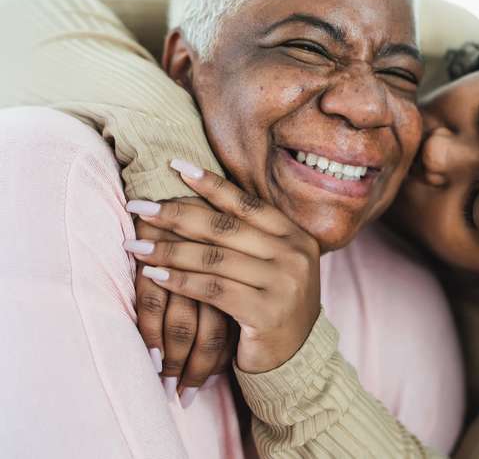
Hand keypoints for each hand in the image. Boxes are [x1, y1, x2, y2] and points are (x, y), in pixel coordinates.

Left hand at [126, 159, 320, 373]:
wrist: (296, 358)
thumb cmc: (272, 305)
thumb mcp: (271, 265)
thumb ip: (248, 237)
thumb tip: (195, 198)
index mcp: (296, 237)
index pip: (247, 204)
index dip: (210, 184)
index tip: (175, 166)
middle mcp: (294, 255)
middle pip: (225, 227)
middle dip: (176, 214)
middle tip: (139, 206)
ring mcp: (283, 284)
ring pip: (214, 258)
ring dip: (168, 250)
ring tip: (135, 245)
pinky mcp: (266, 314)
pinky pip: (213, 291)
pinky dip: (180, 281)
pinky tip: (154, 275)